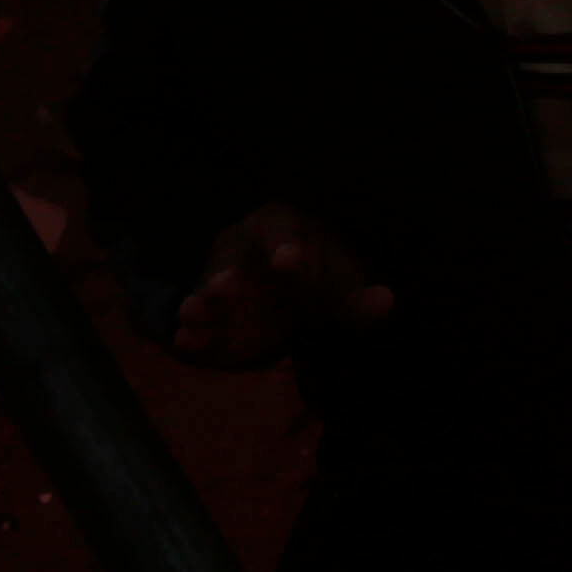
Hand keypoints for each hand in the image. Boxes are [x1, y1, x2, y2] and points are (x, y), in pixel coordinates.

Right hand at [167, 204, 389, 367]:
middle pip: (233, 256)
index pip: (282, 229)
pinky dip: (192, 333)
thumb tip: (386, 301)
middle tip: (224, 288)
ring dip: (201, 303)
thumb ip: (361, 300)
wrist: (289, 302)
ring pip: (206, 287)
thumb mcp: (341, 291)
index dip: (285, 244)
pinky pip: (196, 322)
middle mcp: (243, 247)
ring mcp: (218, 280)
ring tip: (191, 316)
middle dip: (229, 272)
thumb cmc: (317, 283)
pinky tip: (186, 343)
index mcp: (282, 228)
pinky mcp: (207, 314)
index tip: (288, 261)